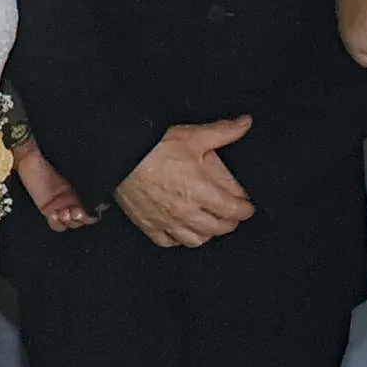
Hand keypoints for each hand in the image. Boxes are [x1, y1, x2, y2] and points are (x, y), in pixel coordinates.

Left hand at [14, 141, 96, 230]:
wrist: (31, 158)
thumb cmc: (53, 158)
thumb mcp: (74, 167)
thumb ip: (88, 178)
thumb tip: (101, 191)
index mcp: (85, 188)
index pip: (98, 204)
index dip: (98, 208)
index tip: (96, 207)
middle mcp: (76, 198)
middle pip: (87, 217)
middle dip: (84, 217)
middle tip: (77, 211)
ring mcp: (63, 205)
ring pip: (74, 223)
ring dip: (71, 221)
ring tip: (64, 213)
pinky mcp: (49, 210)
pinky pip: (57, 224)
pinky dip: (57, 223)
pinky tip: (53, 214)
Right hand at [113, 117, 253, 247]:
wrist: (119, 156)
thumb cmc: (154, 148)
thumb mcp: (194, 136)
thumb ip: (223, 132)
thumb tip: (244, 124)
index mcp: (202, 192)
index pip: (233, 210)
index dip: (245, 210)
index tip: (247, 207)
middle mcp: (187, 212)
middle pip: (218, 228)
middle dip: (230, 222)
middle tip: (232, 215)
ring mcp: (167, 222)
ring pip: (195, 240)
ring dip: (207, 233)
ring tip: (210, 224)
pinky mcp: (149, 225)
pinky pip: (168, 242)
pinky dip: (178, 239)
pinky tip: (181, 230)